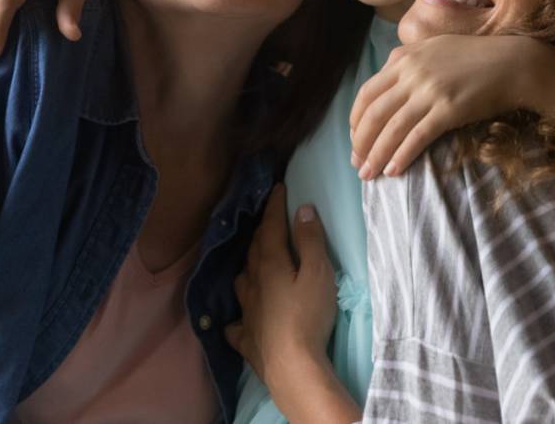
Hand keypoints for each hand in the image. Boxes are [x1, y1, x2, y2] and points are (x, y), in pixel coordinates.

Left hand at [225, 185, 338, 402]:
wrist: (292, 366)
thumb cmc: (309, 315)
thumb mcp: (318, 273)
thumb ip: (310, 241)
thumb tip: (302, 209)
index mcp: (271, 264)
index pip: (271, 228)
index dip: (274, 207)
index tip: (278, 188)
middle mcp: (253, 284)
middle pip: (254, 252)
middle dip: (261, 233)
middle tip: (268, 221)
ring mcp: (246, 313)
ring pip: (242, 283)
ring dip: (248, 269)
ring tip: (254, 264)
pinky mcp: (246, 339)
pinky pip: (236, 324)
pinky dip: (238, 317)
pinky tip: (240, 319)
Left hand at [350, 34, 540, 178]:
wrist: (513, 63)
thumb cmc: (477, 58)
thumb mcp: (435, 49)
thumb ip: (409, 63)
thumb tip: (388, 83)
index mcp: (404, 58)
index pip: (367, 93)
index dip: (356, 120)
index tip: (354, 139)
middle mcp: (412, 72)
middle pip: (373, 113)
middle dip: (360, 142)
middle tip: (357, 163)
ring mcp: (429, 90)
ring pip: (391, 128)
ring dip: (376, 154)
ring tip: (368, 174)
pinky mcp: (448, 109)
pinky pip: (416, 137)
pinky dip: (401, 155)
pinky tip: (393, 170)